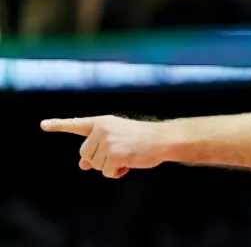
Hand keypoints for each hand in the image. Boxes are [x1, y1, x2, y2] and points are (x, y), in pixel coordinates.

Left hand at [40, 115, 170, 178]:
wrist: (164, 138)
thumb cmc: (143, 139)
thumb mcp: (118, 140)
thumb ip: (98, 149)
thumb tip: (82, 165)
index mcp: (103, 122)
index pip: (77, 124)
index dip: (59, 125)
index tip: (43, 125)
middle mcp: (102, 130)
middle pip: (86, 154)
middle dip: (100, 159)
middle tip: (120, 154)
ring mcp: (107, 142)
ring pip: (96, 165)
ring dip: (111, 166)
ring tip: (128, 156)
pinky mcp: (114, 154)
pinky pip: (106, 172)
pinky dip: (117, 172)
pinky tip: (129, 164)